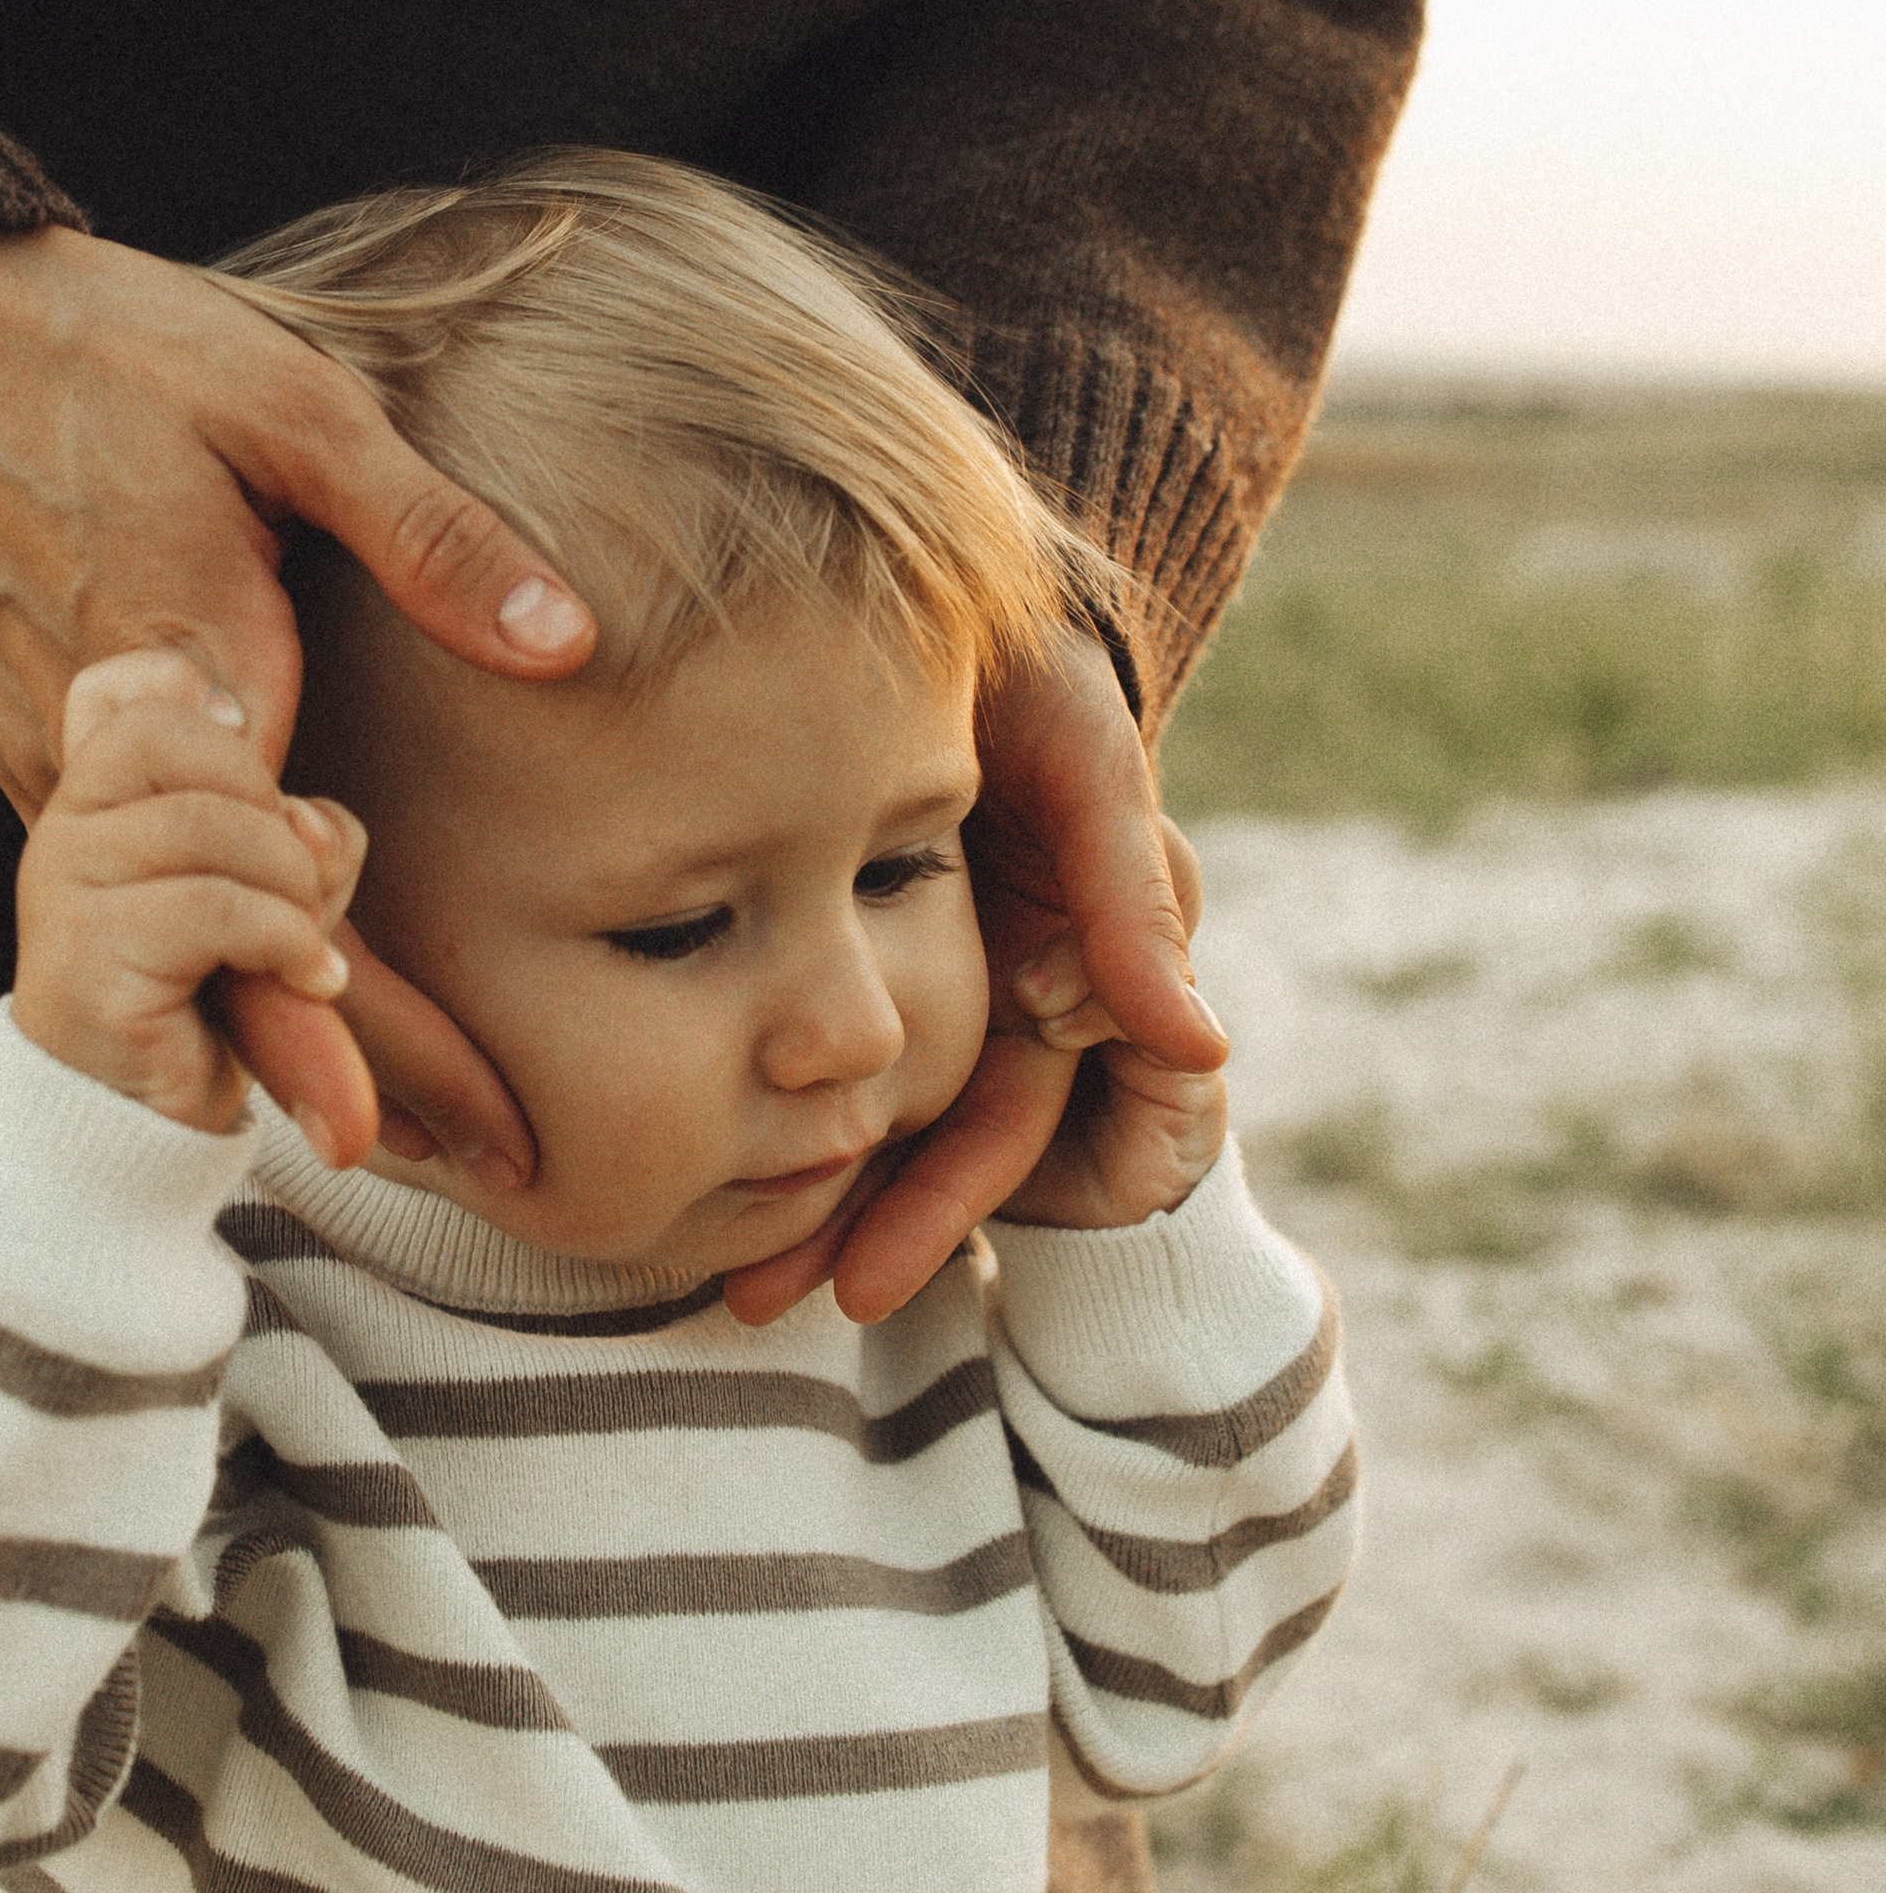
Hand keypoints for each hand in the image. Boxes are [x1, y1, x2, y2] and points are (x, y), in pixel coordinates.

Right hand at [0, 227, 593, 1173]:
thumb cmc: (119, 355)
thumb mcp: (295, 413)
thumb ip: (429, 536)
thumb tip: (564, 643)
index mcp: (180, 691)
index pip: (275, 909)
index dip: (351, 1037)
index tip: (409, 1143)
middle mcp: (96, 761)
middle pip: (232, 956)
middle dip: (354, 1058)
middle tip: (482, 1151)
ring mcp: (49, 764)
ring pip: (180, 925)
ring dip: (290, 991)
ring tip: (418, 1087)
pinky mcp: (27, 744)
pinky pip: (133, 871)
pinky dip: (220, 929)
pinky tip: (292, 961)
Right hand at [12, 652, 367, 1129]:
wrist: (141, 1128)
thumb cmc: (209, 997)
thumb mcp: (265, 889)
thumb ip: (292, 831)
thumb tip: (311, 826)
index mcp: (93, 799)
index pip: (131, 693)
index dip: (212, 721)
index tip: (258, 783)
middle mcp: (63, 831)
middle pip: (184, 743)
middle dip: (271, 810)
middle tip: (297, 890)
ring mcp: (63, 891)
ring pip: (212, 827)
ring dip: (290, 888)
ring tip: (301, 946)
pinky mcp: (86, 960)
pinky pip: (214, 908)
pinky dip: (286, 941)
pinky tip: (306, 982)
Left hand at [722, 629, 1224, 1323]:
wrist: (944, 586)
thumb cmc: (1034, 671)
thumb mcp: (1087, 766)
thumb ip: (1132, 894)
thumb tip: (1204, 1046)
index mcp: (1057, 966)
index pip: (998, 1120)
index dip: (936, 1204)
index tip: (857, 1285)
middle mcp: (1002, 988)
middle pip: (928, 1145)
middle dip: (855, 1231)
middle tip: (762, 1306)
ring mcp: (935, 970)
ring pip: (873, 1115)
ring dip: (810, 1198)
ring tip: (726, 1284)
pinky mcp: (860, 943)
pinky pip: (826, 1050)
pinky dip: (775, 1105)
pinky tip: (688, 1164)